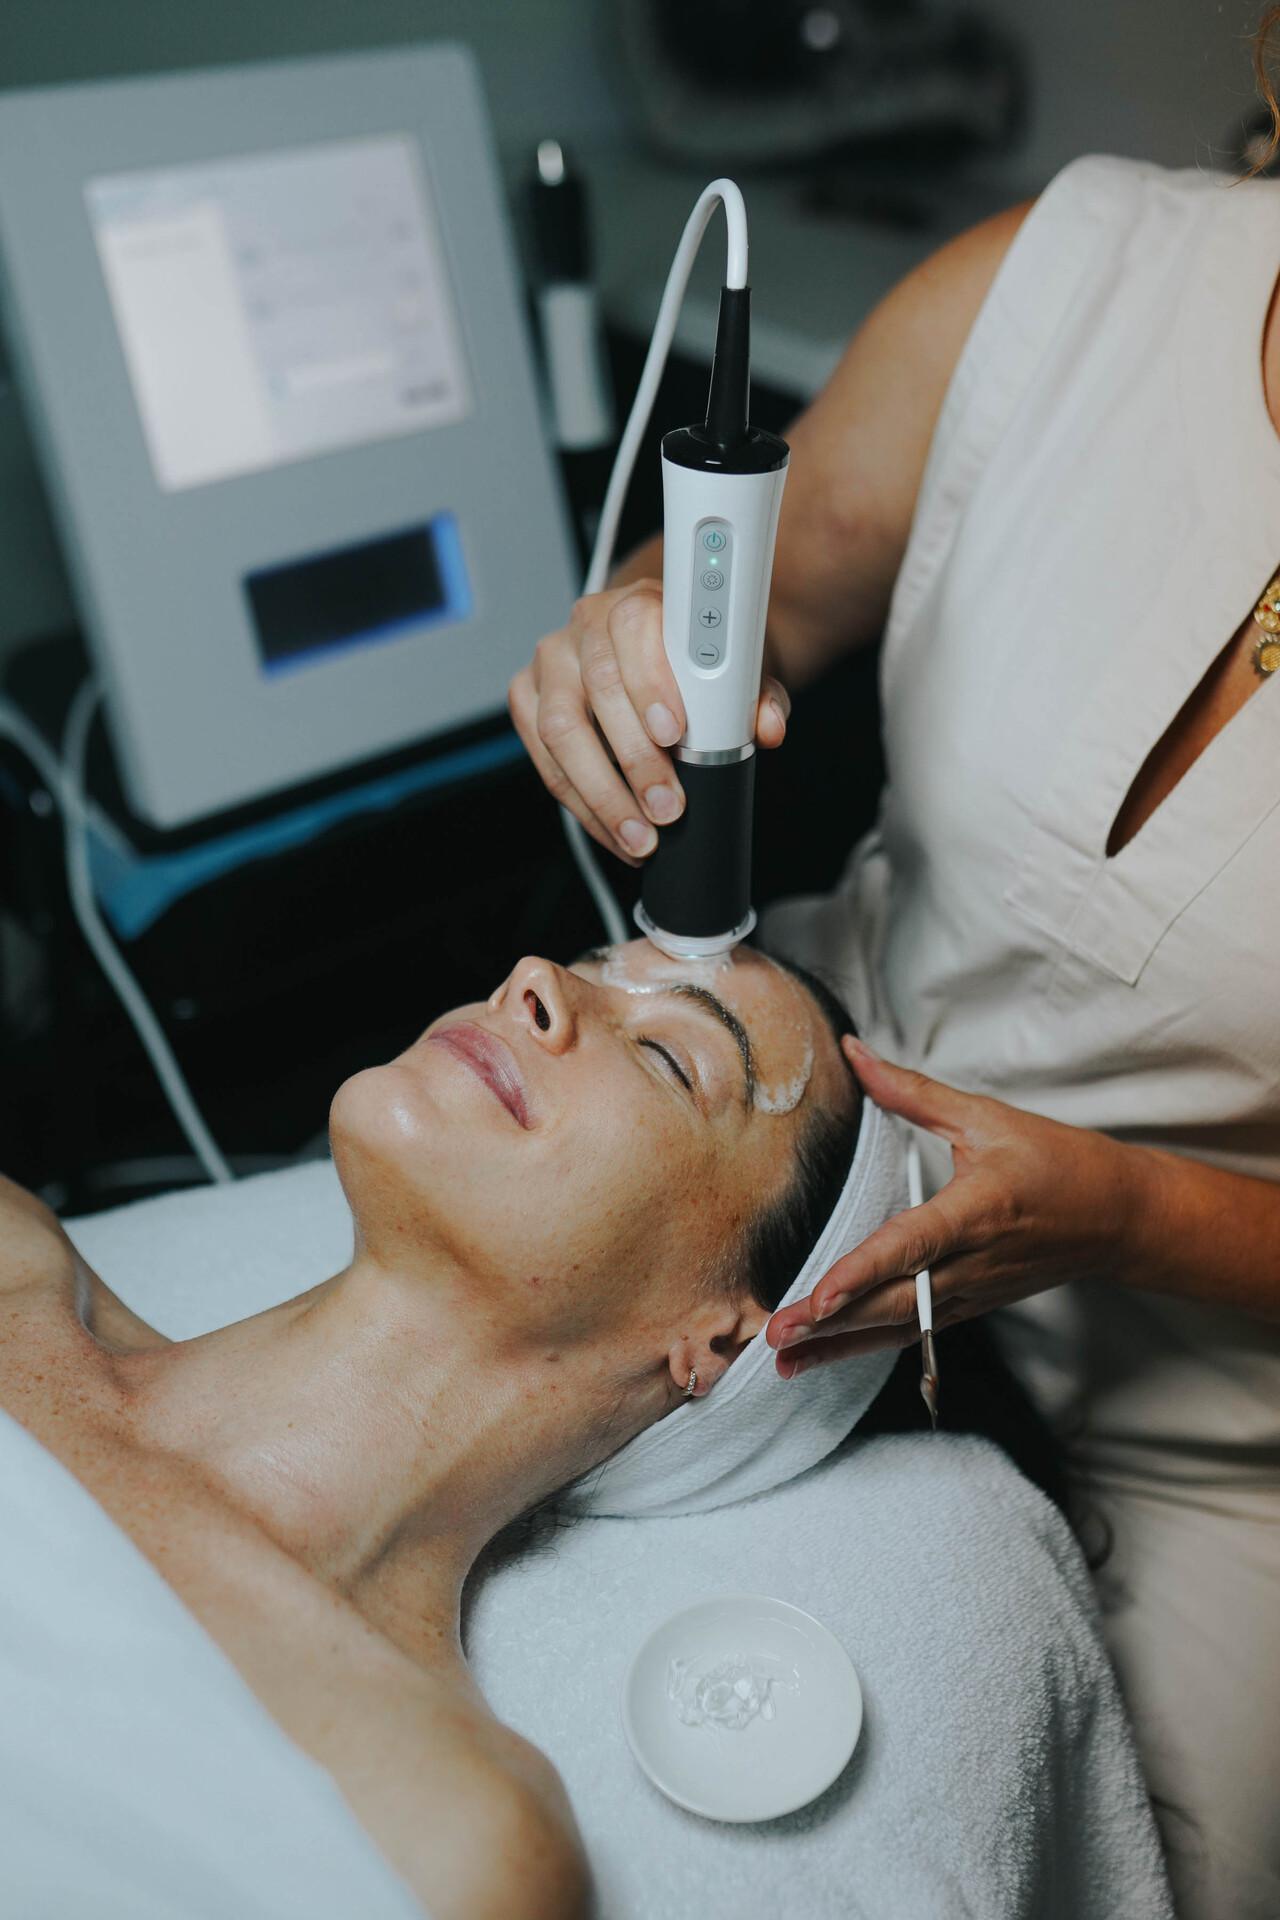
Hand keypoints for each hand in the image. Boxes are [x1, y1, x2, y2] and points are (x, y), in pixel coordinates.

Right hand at [508, 580, 790, 865]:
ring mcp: (551, 663)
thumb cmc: (699, 660)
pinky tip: (614, 831)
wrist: (666, 651)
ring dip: (602, 793)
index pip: (632, 629)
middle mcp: (585, 626)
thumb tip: (768, 728)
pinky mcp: (528, 698)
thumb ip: (759, 696)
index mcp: (638, 603)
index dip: (649, 684)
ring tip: (640, 836)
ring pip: (559, 730)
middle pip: (595, 690)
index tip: (673, 733)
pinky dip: (582, 804)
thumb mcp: (742, 669)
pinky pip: (544, 758)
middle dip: (633, 760)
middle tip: (667, 807)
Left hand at [767, 1037, 1137, 1374]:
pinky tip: (819, 1358)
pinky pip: (909, 1334)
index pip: (909, 1247)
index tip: (818, 1298)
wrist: (1118, 1217)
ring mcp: (971, 1293)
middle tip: (774, 1335)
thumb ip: (910, 1090)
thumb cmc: (1056, 1161)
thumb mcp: (985, 1117)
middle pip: (893, 1303)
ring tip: (783, 1361)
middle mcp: (971, 1263)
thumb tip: (852, 1052)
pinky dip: (861, 1348)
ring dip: (838, 1347)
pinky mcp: (968, 1307)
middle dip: (830, 1323)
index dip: (861, 1273)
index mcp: (976, 1211)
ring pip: (896, 1328)